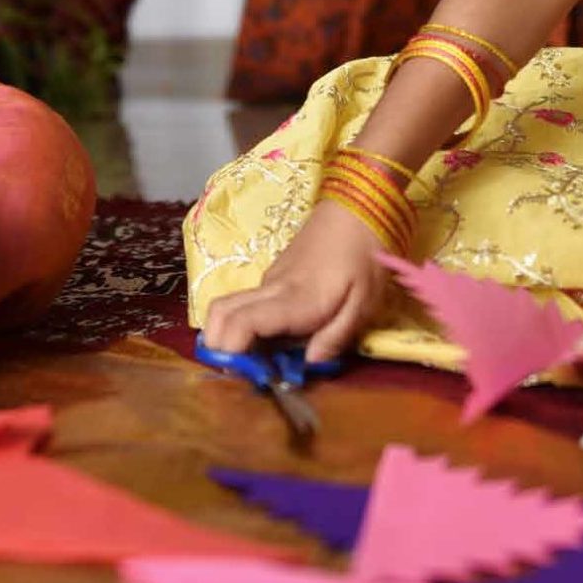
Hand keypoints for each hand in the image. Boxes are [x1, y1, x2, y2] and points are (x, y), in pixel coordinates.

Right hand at [200, 201, 387, 363]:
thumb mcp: (364, 303)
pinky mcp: (273, 276)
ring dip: (227, 335)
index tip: (244, 373)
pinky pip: (245, 302)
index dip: (232, 350)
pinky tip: (270, 339)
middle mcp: (271, 289)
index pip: (242, 323)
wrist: (356, 209)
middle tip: (241, 371)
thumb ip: (336, 336)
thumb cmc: (363, 257)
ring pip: (228, 307)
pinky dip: (243, 324)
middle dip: (218, 346)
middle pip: (220, 314)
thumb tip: (310, 364)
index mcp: (294, 300)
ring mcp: (269, 280)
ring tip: (255, 360)